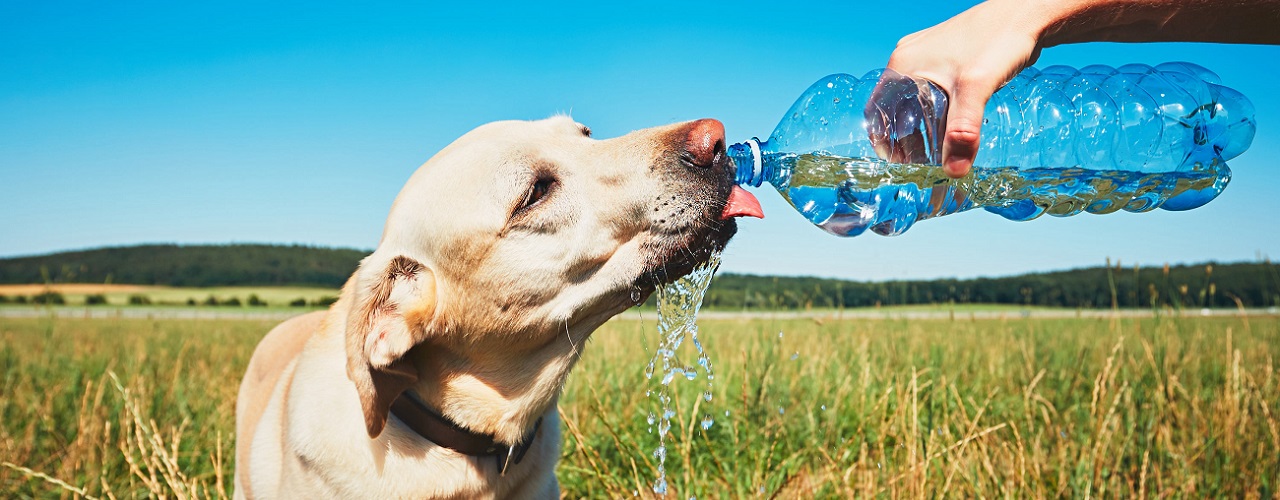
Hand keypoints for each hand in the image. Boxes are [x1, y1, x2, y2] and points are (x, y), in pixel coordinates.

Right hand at [884, 0, 1048, 177]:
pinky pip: (930, 91)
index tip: (899, 164)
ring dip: (922, 126)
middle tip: (922, 163)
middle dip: (905, 138)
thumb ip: (963, 131)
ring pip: (914, 101)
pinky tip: (953, 124)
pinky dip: (936, 112)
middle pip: (895, 108)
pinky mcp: (945, 58)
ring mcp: (926, 56)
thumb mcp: (977, 89)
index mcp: (903, 65)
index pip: (877, 111)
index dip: (884, 141)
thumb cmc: (998, 40)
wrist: (1027, 13)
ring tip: (938, 150)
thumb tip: (954, 172)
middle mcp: (909, 59)